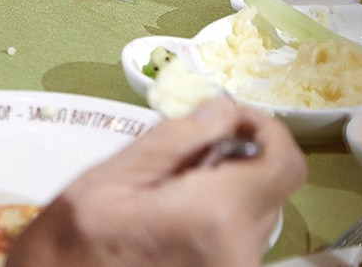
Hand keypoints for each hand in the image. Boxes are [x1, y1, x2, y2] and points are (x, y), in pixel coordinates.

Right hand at [6, 99, 304, 266]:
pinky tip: (177, 220)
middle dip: (239, 159)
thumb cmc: (76, 240)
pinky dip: (220, 220)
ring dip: (229, 191)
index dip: (267, 129)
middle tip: (188, 152)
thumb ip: (177, 139)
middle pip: (272, 188)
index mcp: (215, 216)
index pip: (284, 163)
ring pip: (258, 214)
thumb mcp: (113, 175)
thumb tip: (224, 109)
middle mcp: (240, 252)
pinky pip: (241, 241)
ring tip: (174, 191)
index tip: (231, 119)